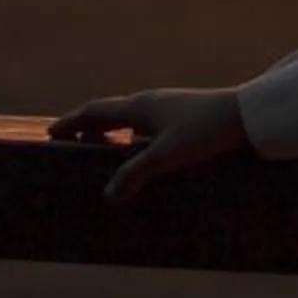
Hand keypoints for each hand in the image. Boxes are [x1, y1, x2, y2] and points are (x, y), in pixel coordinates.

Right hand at [47, 87, 246, 202]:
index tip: (52, 134)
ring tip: (100, 154)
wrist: (246, 115)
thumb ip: (136, 174)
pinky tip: (138, 154)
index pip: (94, 112)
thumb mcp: (167, 156)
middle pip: (108, 113)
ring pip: (127, 119)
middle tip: (71, 148)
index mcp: (139, 107)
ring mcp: (165, 107)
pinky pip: (144, 125)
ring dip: (109, 133)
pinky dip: (130, 138)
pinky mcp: (180, 116)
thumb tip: (107, 194)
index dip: (71, 123)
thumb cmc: (205, 132)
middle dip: (87, 129)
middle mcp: (148, 102)